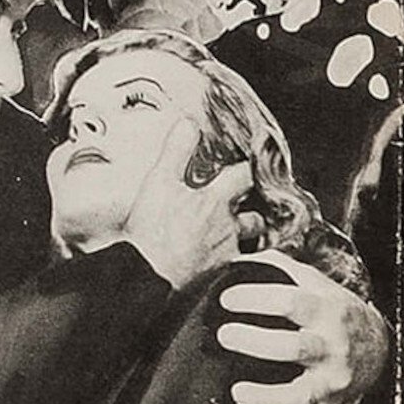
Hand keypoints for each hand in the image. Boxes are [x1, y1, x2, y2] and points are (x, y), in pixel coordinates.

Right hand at [124, 118, 250, 288]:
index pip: (244, 177)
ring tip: (234, 234)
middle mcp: (226, 228)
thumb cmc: (153, 232)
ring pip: (246, 244)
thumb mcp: (159, 182)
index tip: (247, 163)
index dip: (247, 168)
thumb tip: (188, 124)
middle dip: (252, 210)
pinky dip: (228, 263)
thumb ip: (175, 151)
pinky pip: (231, 268)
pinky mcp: (215, 278)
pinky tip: (216, 263)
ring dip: (244, 237)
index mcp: (215, 201)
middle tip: (245, 204)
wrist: (148, 279)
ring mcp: (223, 255)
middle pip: (255, 216)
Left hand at [217, 250, 388, 403]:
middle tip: (224, 336)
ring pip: (300, 395)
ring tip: (237, 393)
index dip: (255, 299)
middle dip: (255, 343)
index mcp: (327, 311)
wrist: (379, 346)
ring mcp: (331, 380)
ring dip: (267, 398)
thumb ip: (279, 267)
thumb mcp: (315, 283)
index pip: (290, 302)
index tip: (226, 299)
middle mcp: (332, 347)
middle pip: (294, 348)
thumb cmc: (334, 310)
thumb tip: (239, 256)